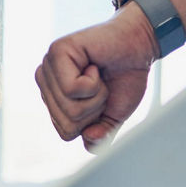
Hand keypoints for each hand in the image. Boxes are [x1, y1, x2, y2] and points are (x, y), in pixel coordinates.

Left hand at [35, 4, 158, 150]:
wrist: (140, 46)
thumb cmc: (124, 77)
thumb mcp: (113, 115)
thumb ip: (100, 135)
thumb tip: (89, 139)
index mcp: (52, 98)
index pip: (65, 133)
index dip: (92, 122)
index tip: (100, 99)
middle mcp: (45, 82)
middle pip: (67, 123)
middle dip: (94, 109)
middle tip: (101, 85)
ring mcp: (48, 66)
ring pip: (70, 108)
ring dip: (96, 95)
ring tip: (98, 74)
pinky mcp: (57, 52)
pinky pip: (72, 89)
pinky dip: (93, 82)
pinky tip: (94, 65)